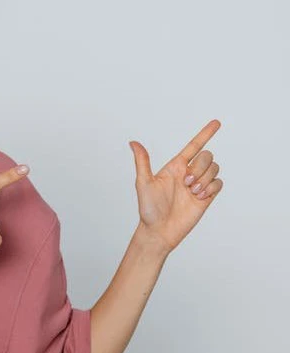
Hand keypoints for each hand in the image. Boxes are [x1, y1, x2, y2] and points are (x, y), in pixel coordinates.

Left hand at [129, 119, 223, 253]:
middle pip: (207, 156)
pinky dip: (211, 188)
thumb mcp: (143, 183)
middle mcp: (188, 173)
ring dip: (205, 178)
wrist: (160, 230)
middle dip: (200, 167)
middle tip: (186, 183)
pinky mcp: (207, 196)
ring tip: (192, 191)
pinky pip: (219, 183)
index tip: (217, 122)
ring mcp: (199, 184)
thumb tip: (133, 143)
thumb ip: (142, 162)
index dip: (205, 134)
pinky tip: (199, 197)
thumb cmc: (149, 208)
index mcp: (175, 166)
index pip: (193, 146)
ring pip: (215, 168)